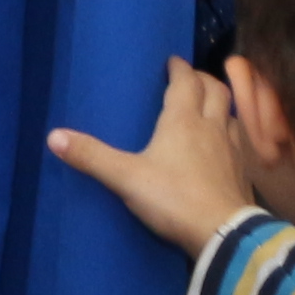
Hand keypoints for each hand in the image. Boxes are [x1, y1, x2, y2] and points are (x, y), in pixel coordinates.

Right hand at [45, 60, 260, 257]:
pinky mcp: (241, 171)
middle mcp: (212, 126)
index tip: (172, 61)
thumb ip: (92, 157)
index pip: (185, 82)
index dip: (179, 68)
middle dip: (203, 79)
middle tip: (190, 78)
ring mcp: (231, 149)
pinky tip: (222, 143)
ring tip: (208, 106)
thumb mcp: (125, 178)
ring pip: (230, 113)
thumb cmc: (173, 198)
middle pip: (215, 90)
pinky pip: (237, 139)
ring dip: (220, 103)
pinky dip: (229, 131)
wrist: (222, 233)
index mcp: (183, 120)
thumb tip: (53, 136)